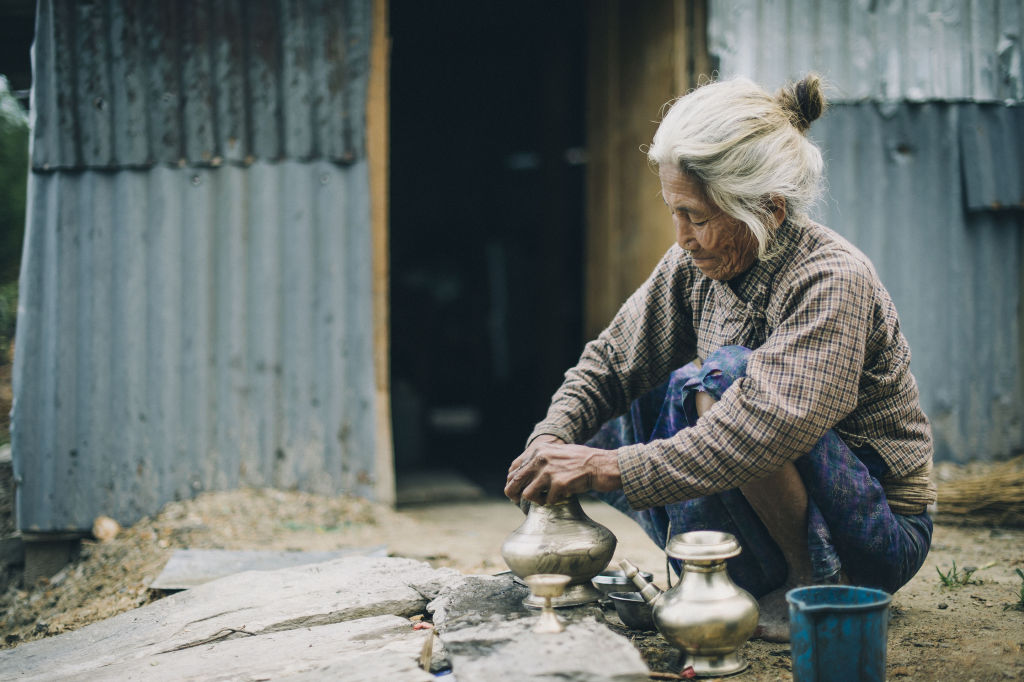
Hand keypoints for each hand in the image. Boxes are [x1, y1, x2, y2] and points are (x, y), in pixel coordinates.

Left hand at [504, 435, 621, 505]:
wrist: (603, 464)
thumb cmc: (581, 462)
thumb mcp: (557, 454)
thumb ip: (540, 461)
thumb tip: (522, 477)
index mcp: (539, 450)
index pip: (514, 469)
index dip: (512, 483)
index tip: (517, 492)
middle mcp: (541, 458)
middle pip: (515, 482)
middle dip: (515, 495)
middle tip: (519, 503)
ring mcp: (549, 470)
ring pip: (527, 494)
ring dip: (535, 500)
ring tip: (545, 499)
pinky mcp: (559, 483)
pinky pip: (547, 501)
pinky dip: (554, 502)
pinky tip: (563, 496)